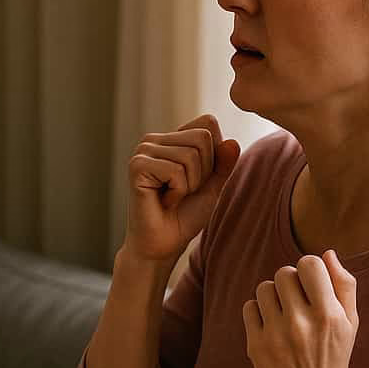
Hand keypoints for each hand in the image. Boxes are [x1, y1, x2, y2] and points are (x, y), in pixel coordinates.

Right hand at [124, 113, 239, 262]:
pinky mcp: (137, 165)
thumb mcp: (214, 185)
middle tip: (183, 191)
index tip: (196, 179)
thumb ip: (225, 163)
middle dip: (202, 172)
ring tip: (173, 197)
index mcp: (171, 137)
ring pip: (190, 156)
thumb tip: (231, 142)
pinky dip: (178, 192)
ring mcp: (143, 150)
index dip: (213, 156)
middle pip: (202, 139)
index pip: (208, 124)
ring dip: (190, 185)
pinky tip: (164, 201)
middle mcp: (154, 139)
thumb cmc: (186, 215)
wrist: (164, 244)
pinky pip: (176, 171)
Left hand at [242, 250, 359, 367]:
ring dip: (274, 295)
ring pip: (264, 288)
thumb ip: (344, 284)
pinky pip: (249, 307)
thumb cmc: (334, 354)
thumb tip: (328, 253)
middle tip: (298, 301)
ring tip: (285, 313)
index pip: (309, 264)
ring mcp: (275, 335)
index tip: (312, 283)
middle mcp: (301, 324)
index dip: (310, 269)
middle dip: (291, 282)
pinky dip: (259, 312)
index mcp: (328, 315)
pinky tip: (272, 326)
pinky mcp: (256, 346)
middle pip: (283, 272)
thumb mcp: (351, 322)